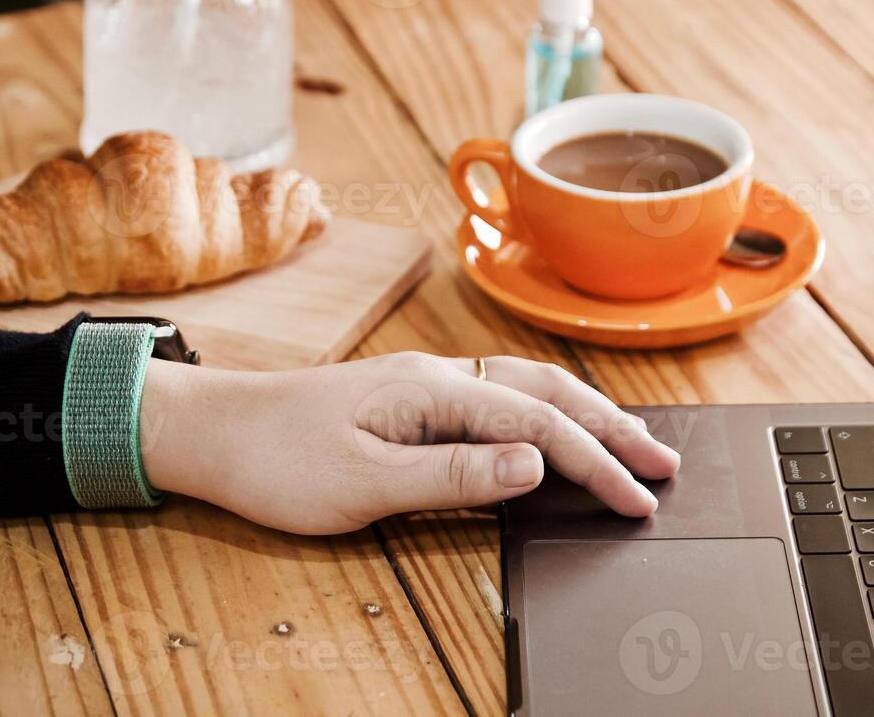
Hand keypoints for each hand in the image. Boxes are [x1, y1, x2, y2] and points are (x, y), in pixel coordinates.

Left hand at [139, 352, 680, 534]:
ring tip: (633, 443)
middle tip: (665, 463)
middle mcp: (436, 375)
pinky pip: (498, 398)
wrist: (207, 431)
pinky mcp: (412, 400)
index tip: (640, 498)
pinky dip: (545, 413)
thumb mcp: (361, 482)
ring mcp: (425, 383)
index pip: (537, 423)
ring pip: (527, 388)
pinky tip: (557, 432)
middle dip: (612, 426)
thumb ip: (453, 474)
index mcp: (430, 389)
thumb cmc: (273, 459)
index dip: (596, 462)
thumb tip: (536, 462)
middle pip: (547, 392)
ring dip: (585, 415)